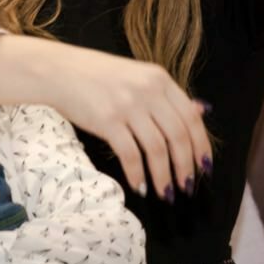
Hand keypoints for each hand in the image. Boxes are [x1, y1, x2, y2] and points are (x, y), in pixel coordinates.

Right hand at [0, 34, 210, 201]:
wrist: (58, 71)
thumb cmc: (97, 76)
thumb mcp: (138, 76)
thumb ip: (167, 95)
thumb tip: (201, 112)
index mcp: (159, 79)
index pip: (191, 117)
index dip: (201, 145)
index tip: (204, 167)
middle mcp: (148, 91)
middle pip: (178, 136)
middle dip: (186, 166)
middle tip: (187, 186)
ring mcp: (127, 105)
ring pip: (157, 149)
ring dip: (163, 176)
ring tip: (166, 193)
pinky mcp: (107, 121)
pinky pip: (130, 154)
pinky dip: (137, 174)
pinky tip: (139, 186)